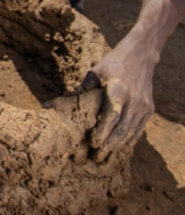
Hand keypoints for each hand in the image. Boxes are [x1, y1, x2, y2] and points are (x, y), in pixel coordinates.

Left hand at [80, 47, 155, 161]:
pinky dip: (128, 141)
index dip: (103, 133)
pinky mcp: (148, 110)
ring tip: (104, 157)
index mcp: (119, 90)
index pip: (112, 117)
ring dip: (118, 147)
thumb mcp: (97, 71)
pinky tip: (118, 148)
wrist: (140, 55)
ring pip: (131, 133)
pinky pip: (138, 131)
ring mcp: (143, 106)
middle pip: (122, 130)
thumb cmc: (113, 64)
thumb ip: (84, 88)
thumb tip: (66, 104)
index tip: (93, 144)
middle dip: (109, 146)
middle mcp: (134, 100)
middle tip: (96, 158)